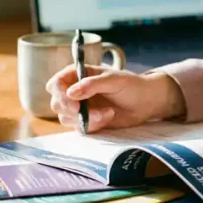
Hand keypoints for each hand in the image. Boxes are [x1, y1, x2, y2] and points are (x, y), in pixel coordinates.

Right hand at [45, 64, 184, 132]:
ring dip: (86, 118)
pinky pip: (80, 128)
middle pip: (56, 103)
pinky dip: (93, 125)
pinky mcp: (87, 121)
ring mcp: (80, 107)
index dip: (60, 94)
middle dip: (70, 110)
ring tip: (107, 113)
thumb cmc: (131, 85)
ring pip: (66, 118)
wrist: (146, 102)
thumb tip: (71, 92)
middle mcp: (75, 91)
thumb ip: (92, 84)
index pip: (56, 83)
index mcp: (78, 74)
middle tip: (88, 113)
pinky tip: (108, 117)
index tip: (74, 104)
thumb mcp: (114, 80)